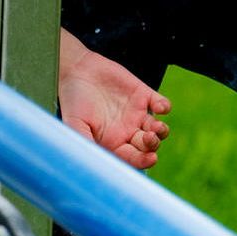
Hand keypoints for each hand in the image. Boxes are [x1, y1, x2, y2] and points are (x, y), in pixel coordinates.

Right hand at [58, 29, 169, 169]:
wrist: (75, 70)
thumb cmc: (72, 100)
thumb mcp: (74, 124)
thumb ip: (86, 143)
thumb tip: (93, 165)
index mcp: (114, 142)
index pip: (133, 157)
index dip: (143, 160)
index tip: (150, 159)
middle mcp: (128, 130)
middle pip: (148, 145)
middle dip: (152, 145)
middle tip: (149, 138)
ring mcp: (137, 113)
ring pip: (158, 128)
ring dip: (162, 131)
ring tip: (157, 126)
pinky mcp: (142, 95)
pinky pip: (161, 104)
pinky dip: (164, 106)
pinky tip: (160, 106)